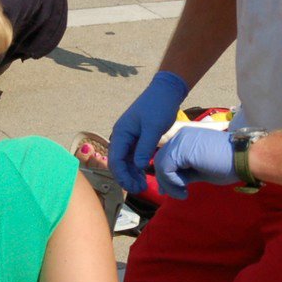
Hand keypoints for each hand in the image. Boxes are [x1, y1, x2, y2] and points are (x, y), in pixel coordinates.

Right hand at [108, 71, 188, 193]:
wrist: (166, 92)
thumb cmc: (159, 107)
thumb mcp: (153, 128)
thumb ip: (144, 147)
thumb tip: (138, 167)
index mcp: (121, 133)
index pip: (115, 159)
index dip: (122, 175)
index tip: (133, 187)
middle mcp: (121, 136)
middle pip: (118, 162)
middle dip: (126, 177)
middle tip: (140, 189)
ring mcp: (129, 137)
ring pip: (125, 161)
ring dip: (131, 174)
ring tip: (143, 185)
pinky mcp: (137, 138)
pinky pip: (133, 156)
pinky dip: (136, 167)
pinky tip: (144, 175)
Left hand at [151, 125, 234, 198]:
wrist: (243, 158)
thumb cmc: (227, 164)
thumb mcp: (200, 170)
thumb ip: (184, 174)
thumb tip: (166, 187)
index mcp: (185, 138)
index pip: (166, 156)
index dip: (167, 175)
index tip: (177, 189)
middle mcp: (180, 136)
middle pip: (160, 160)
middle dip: (166, 180)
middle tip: (178, 193)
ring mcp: (180, 141)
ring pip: (161, 164)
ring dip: (169, 183)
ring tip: (182, 193)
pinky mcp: (182, 150)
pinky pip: (166, 168)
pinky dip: (171, 182)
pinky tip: (184, 189)